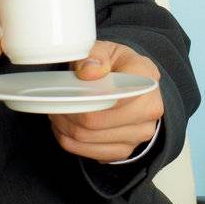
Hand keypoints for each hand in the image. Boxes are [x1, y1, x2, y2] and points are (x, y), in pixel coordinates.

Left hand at [49, 40, 163, 162]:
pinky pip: (91, 153)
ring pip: (89, 138)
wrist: (130, 85)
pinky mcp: (127, 150)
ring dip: (65, 127)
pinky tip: (66, 127)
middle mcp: (149, 109)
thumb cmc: (117, 66)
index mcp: (145, 78)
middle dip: (68, 112)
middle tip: (55, 102)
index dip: (86, 96)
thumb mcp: (105, 50)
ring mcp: (140, 133)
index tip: (70, 90)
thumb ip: (95, 55)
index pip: (114, 95)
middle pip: (95, 120)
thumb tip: (88, 72)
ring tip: (58, 112)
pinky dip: (72, 141)